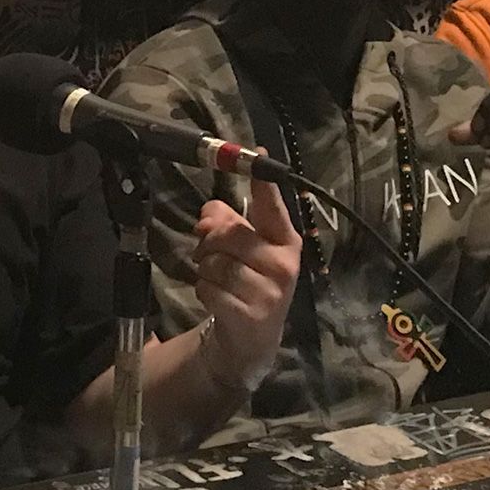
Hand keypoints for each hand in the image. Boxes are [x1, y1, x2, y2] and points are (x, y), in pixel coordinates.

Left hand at [189, 180, 302, 387]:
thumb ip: (224, 220)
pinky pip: (209, 288)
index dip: (264, 181)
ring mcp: (271, 291)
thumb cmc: (247, 280)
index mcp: (285, 239)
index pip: (273, 206)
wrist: (252, 337)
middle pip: (228, 235)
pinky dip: (204, 291)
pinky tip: (218, 298)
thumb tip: (208, 213)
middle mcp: (284, 263)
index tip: (260, 151)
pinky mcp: (251, 315)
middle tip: (210, 254)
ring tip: (218, 279)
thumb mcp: (241, 246)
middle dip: (209, 243)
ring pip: (215, 263)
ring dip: (205, 270)